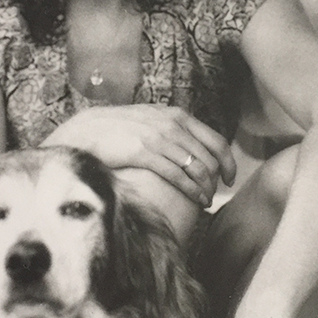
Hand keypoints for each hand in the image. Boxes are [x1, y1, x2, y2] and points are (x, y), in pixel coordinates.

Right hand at [43, 104, 234, 205]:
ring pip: (197, 167)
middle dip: (217, 178)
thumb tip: (192, 146)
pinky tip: (196, 200)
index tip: (229, 177)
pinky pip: (177, 175)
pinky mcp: (144, 152)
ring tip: (206, 202)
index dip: (228, 161)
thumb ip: (172, 129)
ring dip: (206, 188)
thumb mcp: (151, 120)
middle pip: (210, 156)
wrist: (87, 130)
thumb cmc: (120, 130)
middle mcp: (171, 124)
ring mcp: (158, 137)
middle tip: (216, 193)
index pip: (215, 139)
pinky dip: (192, 190)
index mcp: (176, 115)